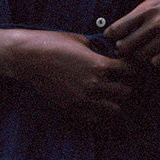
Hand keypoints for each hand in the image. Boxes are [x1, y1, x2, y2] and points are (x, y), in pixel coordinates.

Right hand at [11, 29, 138, 123]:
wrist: (28, 58)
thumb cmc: (53, 43)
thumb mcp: (80, 40)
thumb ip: (98, 50)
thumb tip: (108, 53)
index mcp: (100, 65)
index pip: (130, 70)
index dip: (132, 67)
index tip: (128, 66)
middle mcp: (95, 85)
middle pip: (126, 92)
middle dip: (126, 86)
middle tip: (121, 82)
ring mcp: (84, 99)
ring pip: (114, 109)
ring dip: (114, 101)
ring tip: (109, 95)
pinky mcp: (72, 108)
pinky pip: (95, 118)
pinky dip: (99, 112)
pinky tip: (94, 103)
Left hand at [104, 0, 159, 67]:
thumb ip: (142, 11)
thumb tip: (124, 23)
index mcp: (146, 9)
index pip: (116, 30)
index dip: (112, 36)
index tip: (115, 37)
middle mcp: (154, 24)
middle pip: (124, 47)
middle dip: (122, 51)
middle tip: (126, 50)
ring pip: (140, 58)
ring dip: (138, 58)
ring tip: (142, 54)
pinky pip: (157, 62)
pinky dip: (154, 62)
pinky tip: (157, 56)